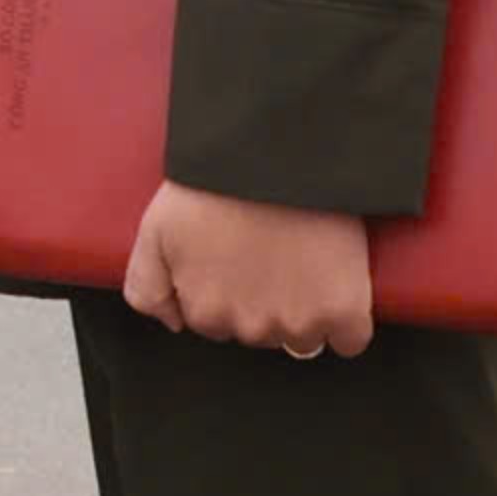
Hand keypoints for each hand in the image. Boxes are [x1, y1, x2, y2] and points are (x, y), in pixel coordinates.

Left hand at [119, 180, 373, 356]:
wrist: (271, 154)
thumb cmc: (212, 186)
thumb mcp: (155, 231)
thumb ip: (147, 288)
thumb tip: (174, 324)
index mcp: (206, 313)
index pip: (215, 325)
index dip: (226, 291)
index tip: (236, 258)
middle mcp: (251, 329)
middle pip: (260, 333)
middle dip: (262, 302)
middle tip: (268, 253)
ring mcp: (298, 323)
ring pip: (302, 339)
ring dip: (303, 312)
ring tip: (300, 261)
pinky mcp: (343, 313)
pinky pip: (349, 341)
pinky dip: (346, 323)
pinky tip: (335, 285)